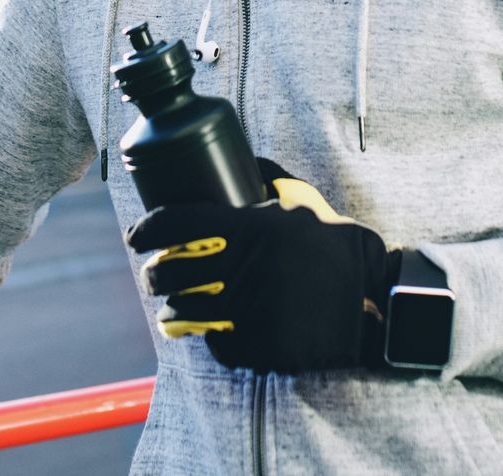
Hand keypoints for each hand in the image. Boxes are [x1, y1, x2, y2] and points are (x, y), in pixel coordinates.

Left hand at [125, 159, 398, 373]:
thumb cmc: (330, 242)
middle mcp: (241, 268)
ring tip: (173, 308)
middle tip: (154, 274)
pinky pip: (213, 343)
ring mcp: (246, 311)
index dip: (147, 229)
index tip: (135, 235)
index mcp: (248, 228)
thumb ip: (269, 179)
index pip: (177, 223)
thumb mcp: (301, 200)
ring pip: (184, 313)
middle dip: (153, 275)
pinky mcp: (256, 346)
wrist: (368, 295)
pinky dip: (209, 337)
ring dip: (172, 311)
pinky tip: (208, 330)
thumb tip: (244, 157)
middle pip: (170, 273)